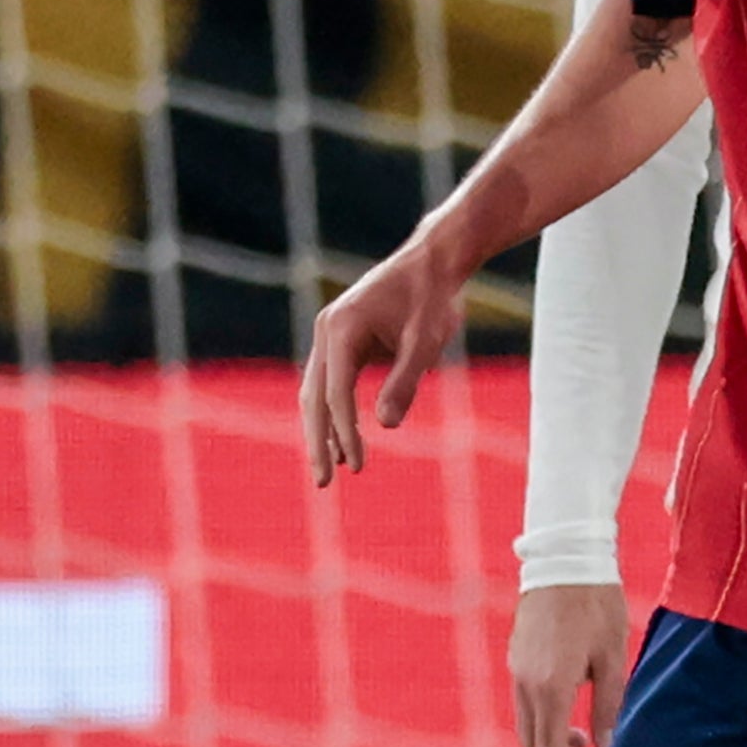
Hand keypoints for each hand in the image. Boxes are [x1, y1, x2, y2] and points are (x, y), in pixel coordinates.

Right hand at [301, 233, 469, 483]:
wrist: (432, 262)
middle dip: (319, 441)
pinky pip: (329, 382)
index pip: (337, 393)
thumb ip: (405, 382)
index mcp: (341, 329)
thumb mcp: (426, 342)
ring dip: (323, 430)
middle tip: (323, 484)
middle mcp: (326, 329)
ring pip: (317, 391)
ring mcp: (329, 332)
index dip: (344, 433)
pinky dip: (333, 411)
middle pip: (314, 397)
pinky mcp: (339, 337)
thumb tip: (385, 426)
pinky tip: (342, 441)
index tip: (356, 465)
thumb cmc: (432, 299)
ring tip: (330, 469)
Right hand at [510, 580, 638, 746]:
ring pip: (527, 731)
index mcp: (551, 687)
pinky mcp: (516, 661)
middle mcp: (526, 684)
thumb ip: (610, 708)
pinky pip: (525, 709)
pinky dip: (547, 726)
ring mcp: (516, 672)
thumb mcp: (613, 657)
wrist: (565, 557)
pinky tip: (573, 719)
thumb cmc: (597, 603)